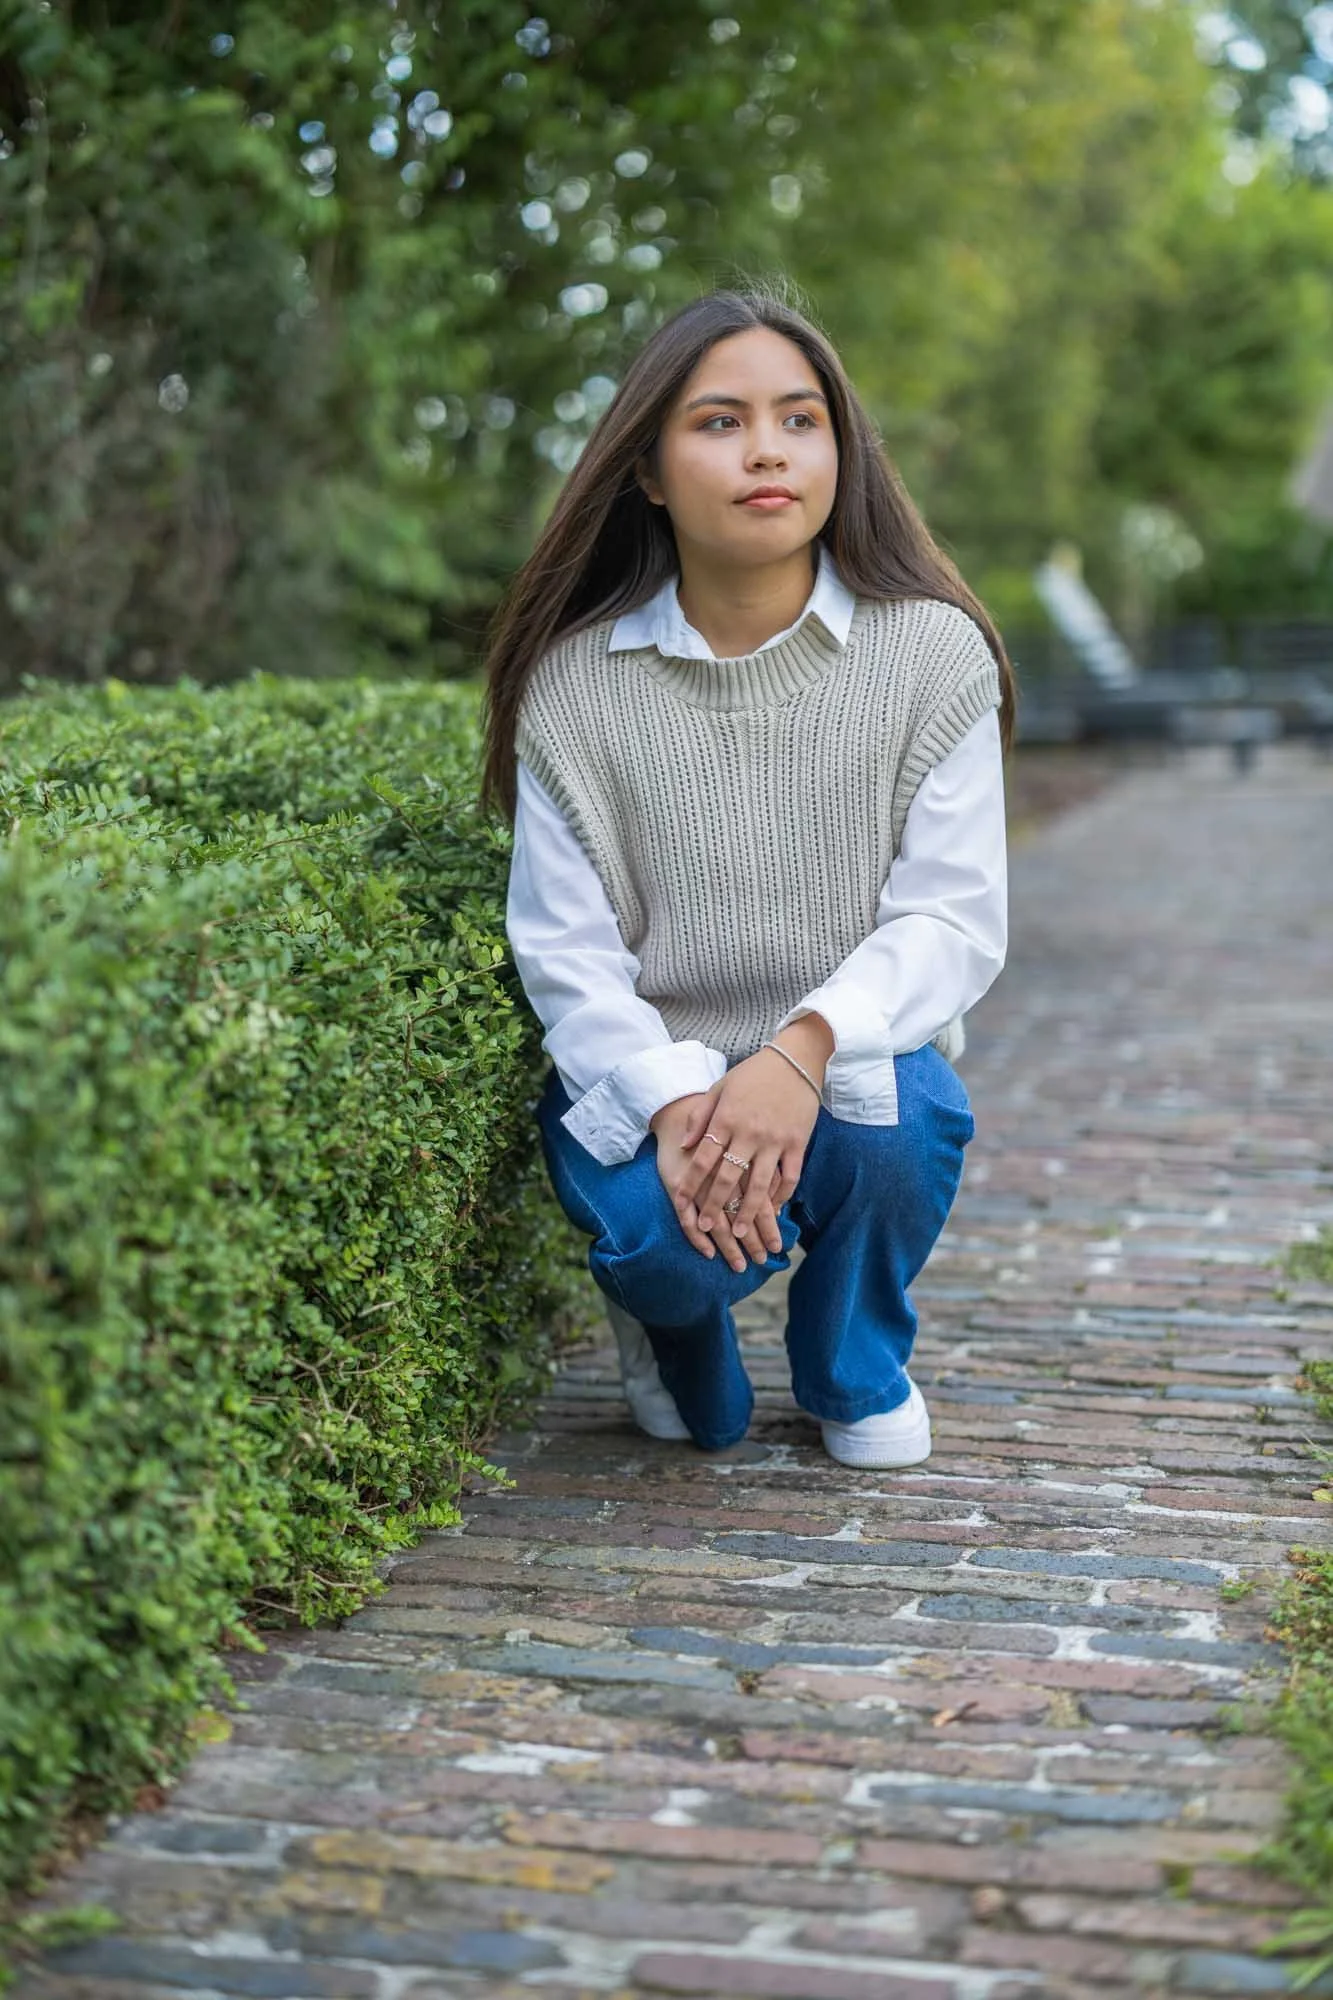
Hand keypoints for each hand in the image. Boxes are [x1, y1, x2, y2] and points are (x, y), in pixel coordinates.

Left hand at [665, 1025, 828, 1266]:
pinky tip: (774, 1210)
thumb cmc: (753, 1074)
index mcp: (726, 1119)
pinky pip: (789, 1176)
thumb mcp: (720, 1088)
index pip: (703, 1159)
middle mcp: (749, 1133)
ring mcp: (775, 1140)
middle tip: (706, 1228)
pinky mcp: (798, 1143)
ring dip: (748, 1212)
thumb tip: (684, 1145)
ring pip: (759, 1185)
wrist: (794, 1060)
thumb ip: (700, 1116)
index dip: (691, 1184)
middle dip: (715, 1206)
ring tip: (741, 1233)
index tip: (682, 1205)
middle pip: (728, 1178)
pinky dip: (782, 1196)